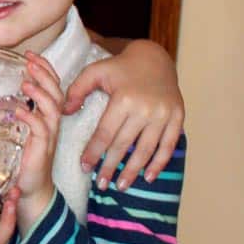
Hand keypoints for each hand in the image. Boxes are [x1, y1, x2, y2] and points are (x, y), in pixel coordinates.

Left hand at [14, 52, 62, 232]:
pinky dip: (31, 118)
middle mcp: (51, 124)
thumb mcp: (17, 131)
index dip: (45, 69)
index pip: (53, 87)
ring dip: (40, 93)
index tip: (31, 55)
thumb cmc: (22, 159)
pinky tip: (19, 110)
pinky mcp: (42, 150)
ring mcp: (48, 137)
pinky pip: (41, 130)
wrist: (29, 189)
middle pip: (57, 93)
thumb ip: (13, 113)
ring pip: (53, 109)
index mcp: (46, 117)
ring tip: (26, 82)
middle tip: (30, 61)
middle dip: (45, 74)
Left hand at [62, 38, 183, 189]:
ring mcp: (164, 115)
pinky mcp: (178, 117)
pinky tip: (148, 177)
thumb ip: (76, 90)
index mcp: (124, 98)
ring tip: (120, 186)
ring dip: (133, 171)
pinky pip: (168, 146)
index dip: (94, 152)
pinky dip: (159, 163)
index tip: (84, 167)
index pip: (105, 133)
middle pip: (124, 145)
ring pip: (146, 150)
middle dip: (111, 167)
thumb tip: (64, 112)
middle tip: (100, 184)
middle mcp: (145, 109)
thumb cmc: (120, 66)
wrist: (155, 58)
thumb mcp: (95, 71)